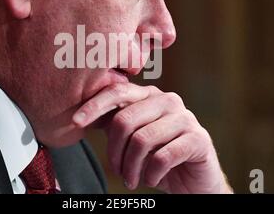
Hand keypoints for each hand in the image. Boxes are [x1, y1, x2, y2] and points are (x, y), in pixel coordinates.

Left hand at [73, 83, 232, 193]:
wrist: (194, 179)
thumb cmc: (159, 156)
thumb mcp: (132, 137)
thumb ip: (113, 122)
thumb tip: (81, 115)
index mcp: (149, 96)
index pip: (117, 92)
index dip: (94, 106)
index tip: (75, 122)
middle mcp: (167, 100)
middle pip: (125, 119)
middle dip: (114, 151)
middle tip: (117, 171)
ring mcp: (185, 118)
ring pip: (142, 139)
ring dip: (131, 167)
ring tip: (131, 180)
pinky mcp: (198, 139)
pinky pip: (163, 156)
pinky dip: (151, 174)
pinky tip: (151, 179)